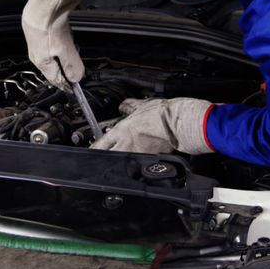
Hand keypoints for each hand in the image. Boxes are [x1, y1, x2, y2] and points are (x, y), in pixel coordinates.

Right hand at [21, 0, 89, 89]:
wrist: (43, 5)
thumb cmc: (49, 27)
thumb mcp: (65, 51)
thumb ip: (72, 66)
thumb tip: (75, 78)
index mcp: (42, 62)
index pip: (55, 79)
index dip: (65, 85)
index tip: (72, 89)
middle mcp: (37, 53)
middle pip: (52, 67)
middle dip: (63, 70)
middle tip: (74, 72)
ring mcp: (37, 40)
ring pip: (51, 54)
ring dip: (61, 56)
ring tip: (71, 53)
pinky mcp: (40, 29)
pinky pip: (51, 41)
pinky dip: (59, 43)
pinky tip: (65, 38)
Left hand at [91, 98, 214, 154]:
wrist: (177, 123)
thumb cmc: (161, 114)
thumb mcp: (141, 105)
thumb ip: (129, 107)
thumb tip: (124, 106)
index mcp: (122, 131)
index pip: (100, 144)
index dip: (93, 148)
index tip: (92, 150)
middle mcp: (127, 146)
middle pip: (106, 158)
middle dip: (103, 158)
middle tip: (105, 154)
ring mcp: (138, 155)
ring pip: (121, 162)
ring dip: (120, 159)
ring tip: (124, 154)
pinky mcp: (150, 160)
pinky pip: (138, 163)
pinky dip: (137, 161)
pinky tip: (140, 157)